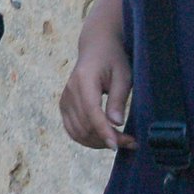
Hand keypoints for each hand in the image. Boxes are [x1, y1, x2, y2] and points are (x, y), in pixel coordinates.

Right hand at [59, 35, 136, 151]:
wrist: (96, 48)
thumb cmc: (113, 59)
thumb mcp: (123, 75)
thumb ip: (118, 99)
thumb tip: (117, 123)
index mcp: (84, 81)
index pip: (92, 112)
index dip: (104, 132)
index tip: (118, 145)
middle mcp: (69, 91)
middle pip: (84, 126)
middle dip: (106, 139)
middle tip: (130, 142)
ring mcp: (64, 100)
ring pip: (77, 132)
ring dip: (97, 142)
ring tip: (119, 141)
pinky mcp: (64, 106)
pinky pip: (72, 130)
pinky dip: (87, 139)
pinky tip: (103, 138)